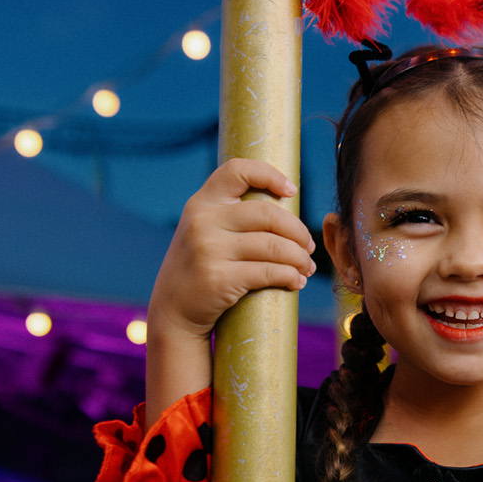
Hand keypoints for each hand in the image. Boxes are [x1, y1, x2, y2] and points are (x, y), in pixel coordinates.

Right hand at [149, 159, 314, 340]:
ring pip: (274, 246)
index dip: (269, 174)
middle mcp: (202, 221)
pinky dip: (290, 277)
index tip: (291, 191)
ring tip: (306, 267)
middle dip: (298, 231)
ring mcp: (208, 249)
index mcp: (202, 202)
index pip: (237, 170)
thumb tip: (285, 202)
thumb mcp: (205, 230)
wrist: (173, 310)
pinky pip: (269, 272)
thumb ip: (232, 214)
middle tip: (308, 246)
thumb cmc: (201, 267)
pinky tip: (296, 282)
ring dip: (300, 258)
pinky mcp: (219, 278)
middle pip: (268, 214)